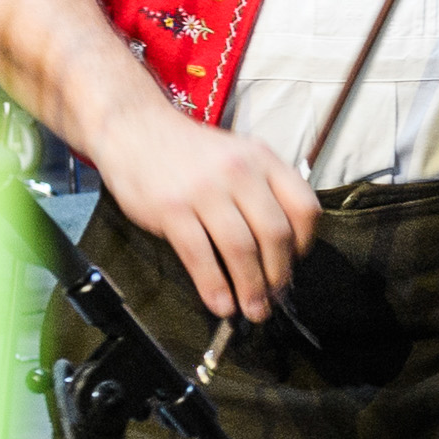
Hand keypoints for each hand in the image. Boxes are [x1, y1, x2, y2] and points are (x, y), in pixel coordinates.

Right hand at [97, 103, 320, 324]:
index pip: (303, 207)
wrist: (135, 128)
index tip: (294, 263)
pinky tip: (221, 304)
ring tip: (252, 310)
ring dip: (250, 288)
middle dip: (278, 275)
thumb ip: (262, 190)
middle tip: (273, 297)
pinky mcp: (172, 209)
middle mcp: (239, 172)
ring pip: (241, 249)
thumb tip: (280, 248)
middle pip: (274, 234)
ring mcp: (205, 190)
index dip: (304, 244)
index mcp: (263, 159)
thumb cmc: (190, 152)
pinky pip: (201, 256)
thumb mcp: (238, 155)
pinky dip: (215, 287)